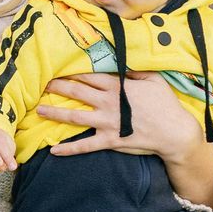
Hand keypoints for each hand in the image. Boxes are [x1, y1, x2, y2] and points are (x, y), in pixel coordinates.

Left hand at [39, 72, 201, 161]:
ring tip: (39, 110)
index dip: (72, 72)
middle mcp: (107, 103)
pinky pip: (85, 145)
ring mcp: (106, 123)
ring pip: (74, 116)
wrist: (174, 132)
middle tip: (42, 84)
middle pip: (77, 92)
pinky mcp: (109, 140)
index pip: (89, 76)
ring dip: (55, 113)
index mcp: (117, 87)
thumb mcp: (154, 80)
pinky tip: (53, 150)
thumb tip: (123, 61)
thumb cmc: (166, 104)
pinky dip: (68, 148)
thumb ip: (136, 70)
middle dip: (57, 87)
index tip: (58, 68)